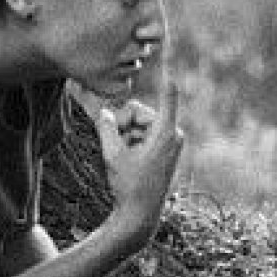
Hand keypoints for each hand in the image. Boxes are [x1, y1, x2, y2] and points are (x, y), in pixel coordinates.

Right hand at [94, 76, 183, 250]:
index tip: (172, 60)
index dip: (166, 80)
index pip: (168, 99)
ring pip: (140, 124)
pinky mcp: (166, 151)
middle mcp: (173, 135)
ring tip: (121, 157)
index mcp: (165, 134)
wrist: (140, 216)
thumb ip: (107, 127)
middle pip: (141, 112)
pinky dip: (132, 142)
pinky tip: (127, 160)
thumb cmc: (128, 186)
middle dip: (124, 123)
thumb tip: (104, 110)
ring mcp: (171, 144)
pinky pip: (144, 135)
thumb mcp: (113, 155)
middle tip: (114, 142)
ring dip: (126, 135)